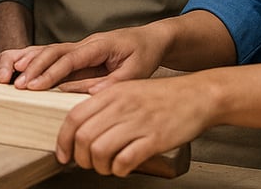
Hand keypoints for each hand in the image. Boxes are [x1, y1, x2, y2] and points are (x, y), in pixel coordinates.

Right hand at [12, 28, 163, 91]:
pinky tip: (21, 67)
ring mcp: (81, 47)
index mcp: (99, 45)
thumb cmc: (144, 54)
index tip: (34, 86)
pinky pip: (55, 56)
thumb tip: (91, 93)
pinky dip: (36, 60)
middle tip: (18, 85)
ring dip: (32, 63)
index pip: (69, 58)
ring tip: (12, 76)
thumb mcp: (136, 71)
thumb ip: (114, 82)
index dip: (50, 72)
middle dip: (34, 68)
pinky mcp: (79, 54)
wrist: (150, 39)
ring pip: (50, 51)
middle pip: (54, 52)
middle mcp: (86, 43)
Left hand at [57, 75, 209, 176]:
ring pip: (100, 151)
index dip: (63, 140)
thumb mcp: (127, 90)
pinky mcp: (155, 139)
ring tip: (107, 167)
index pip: (74, 118)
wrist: (197, 96)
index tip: (63, 154)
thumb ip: (103, 105)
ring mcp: (138, 122)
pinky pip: (125, 160)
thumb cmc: (162, 97)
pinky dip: (119, 170)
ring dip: (99, 166)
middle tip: (88, 164)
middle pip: (83, 137)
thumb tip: (79, 128)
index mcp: (111, 93)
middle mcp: (121, 106)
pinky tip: (123, 168)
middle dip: (80, 158)